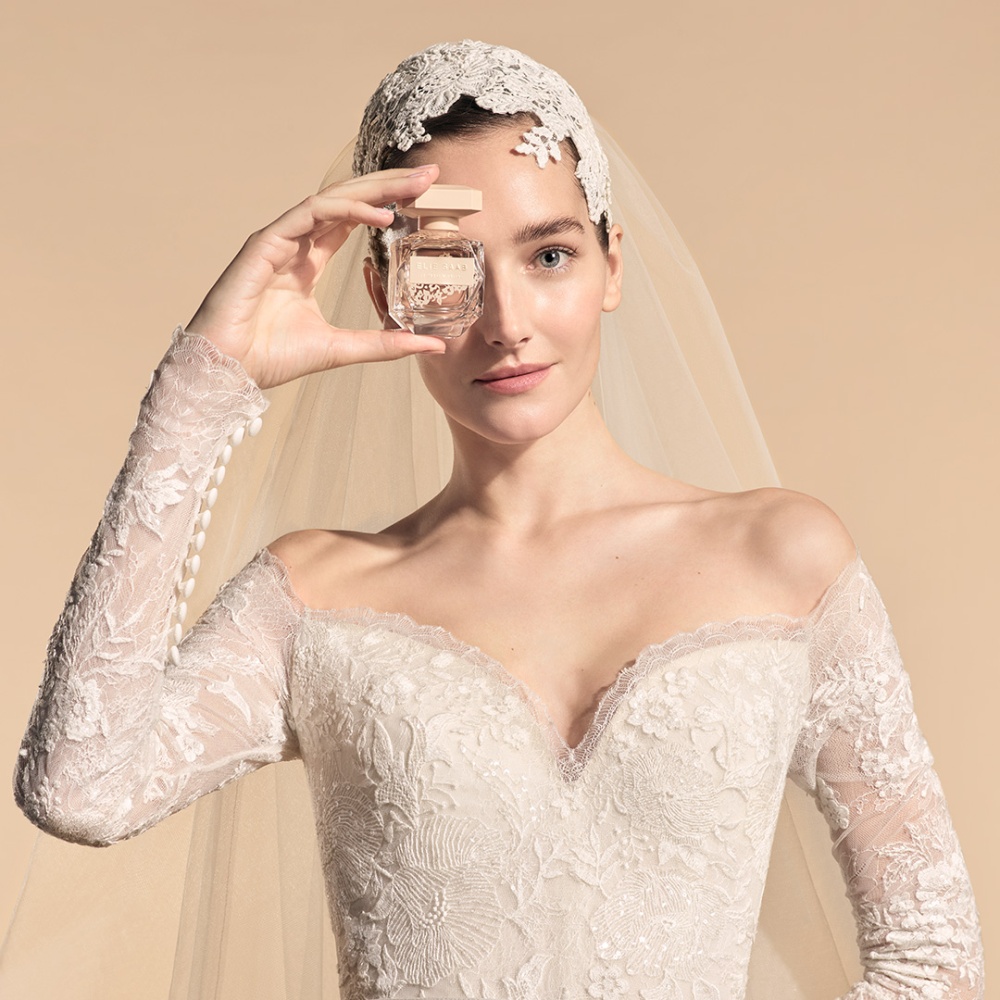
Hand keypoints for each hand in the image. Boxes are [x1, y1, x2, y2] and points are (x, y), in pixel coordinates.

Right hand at [186, 166, 444, 388]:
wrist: (227, 372)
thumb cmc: (270, 359)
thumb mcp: (343, 349)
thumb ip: (385, 343)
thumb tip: (433, 345)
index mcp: (309, 262)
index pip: (353, 219)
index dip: (387, 203)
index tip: (425, 195)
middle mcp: (295, 244)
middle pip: (348, 202)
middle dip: (390, 185)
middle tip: (430, 174)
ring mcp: (279, 240)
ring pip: (332, 199)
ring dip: (374, 189)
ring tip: (414, 186)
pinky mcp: (265, 243)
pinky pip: (310, 214)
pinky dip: (346, 210)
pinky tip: (380, 212)